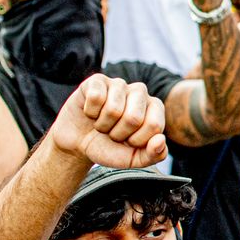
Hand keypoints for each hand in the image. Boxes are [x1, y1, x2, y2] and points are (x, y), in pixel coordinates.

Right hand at [49, 75, 167, 167]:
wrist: (78, 143)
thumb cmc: (110, 147)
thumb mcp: (133, 159)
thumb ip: (154, 155)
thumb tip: (161, 140)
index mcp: (156, 107)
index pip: (154, 126)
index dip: (136, 141)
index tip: (128, 141)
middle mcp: (140, 91)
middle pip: (134, 118)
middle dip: (118, 134)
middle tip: (112, 133)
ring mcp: (119, 84)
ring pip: (113, 110)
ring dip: (102, 125)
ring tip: (101, 124)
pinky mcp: (97, 80)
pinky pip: (95, 97)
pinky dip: (90, 112)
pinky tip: (91, 112)